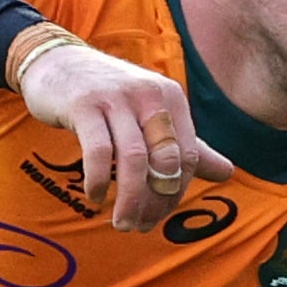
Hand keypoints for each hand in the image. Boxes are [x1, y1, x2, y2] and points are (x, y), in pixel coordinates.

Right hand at [21, 39, 232, 230]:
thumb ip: (186, 145)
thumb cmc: (108, 95)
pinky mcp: (84, 104)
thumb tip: (228, 173)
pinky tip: (96, 196)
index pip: (188, 156)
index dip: (176, 193)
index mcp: (172, 98)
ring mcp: (116, 98)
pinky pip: (98, 151)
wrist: (57, 61)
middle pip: (166, 160)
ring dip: (131, 199)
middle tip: (140, 225)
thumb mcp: (150, 115)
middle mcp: (149, 95)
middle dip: (157, 201)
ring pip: (135, 159)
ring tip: (122, 223)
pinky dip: (99, 180)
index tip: (158, 216)